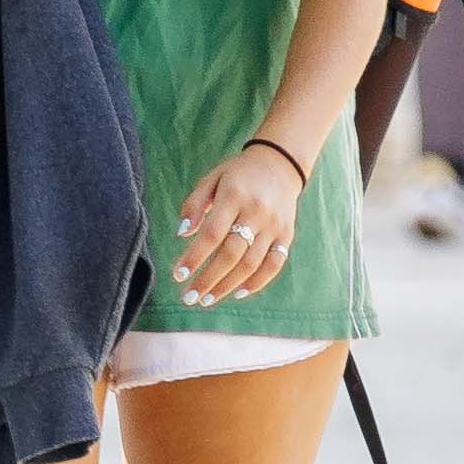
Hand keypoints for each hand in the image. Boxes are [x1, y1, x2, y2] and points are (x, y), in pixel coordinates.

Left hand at [168, 141, 306, 304]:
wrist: (280, 163)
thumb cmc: (237, 174)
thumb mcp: (211, 179)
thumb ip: (194, 204)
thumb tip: (181, 234)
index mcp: (234, 196)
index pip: (212, 234)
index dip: (194, 257)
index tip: (178, 275)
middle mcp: (256, 212)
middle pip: (231, 254)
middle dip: (208, 279)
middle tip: (189, 298)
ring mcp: (274, 225)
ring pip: (251, 263)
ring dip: (227, 285)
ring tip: (206, 299)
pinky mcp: (286, 234)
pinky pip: (274, 264)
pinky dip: (257, 282)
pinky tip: (238, 293)